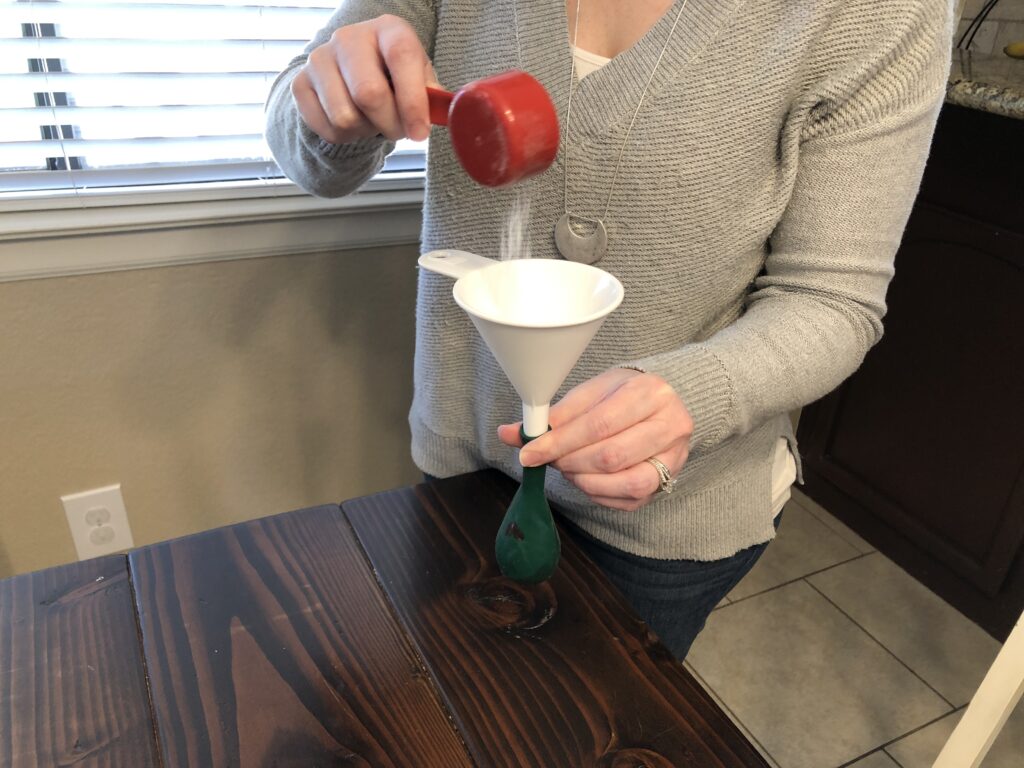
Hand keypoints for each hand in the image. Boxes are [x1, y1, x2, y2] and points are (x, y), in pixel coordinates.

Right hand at [291, 14, 435, 143]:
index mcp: (387, 28)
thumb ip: (431, 94)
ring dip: (366, 131)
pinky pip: (327, 128)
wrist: (349, 76)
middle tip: (398, 130)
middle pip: (369, 93)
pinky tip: (354, 123)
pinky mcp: (301, 84)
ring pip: (346, 117)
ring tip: (373, 121)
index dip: (412, 100)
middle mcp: (349, 37)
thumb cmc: (393, 77)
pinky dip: (346, 137)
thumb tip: (441, 113)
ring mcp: (320, 58)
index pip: (401, 56)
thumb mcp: (418, 78)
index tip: (420, 133)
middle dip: (390, 124)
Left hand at [497, 368, 692, 511]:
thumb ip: (554, 415)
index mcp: (649, 392)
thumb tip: (509, 433)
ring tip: (568, 468)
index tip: (529, 452)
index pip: (599, 424)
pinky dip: (598, 493)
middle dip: (570, 462)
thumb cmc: (621, 395)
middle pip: (612, 456)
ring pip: (626, 482)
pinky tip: (585, 478)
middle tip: (548, 459)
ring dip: (585, 480)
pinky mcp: (669, 480)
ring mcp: (674, 456)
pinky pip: (630, 499)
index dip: (559, 442)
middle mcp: (670, 424)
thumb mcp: (590, 393)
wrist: (662, 404)